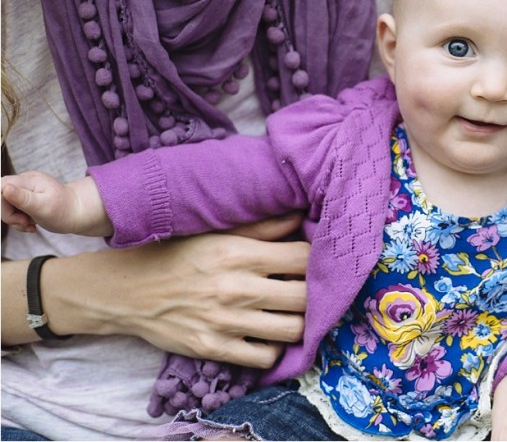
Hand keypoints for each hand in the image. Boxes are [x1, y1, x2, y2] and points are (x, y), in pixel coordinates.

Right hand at [1, 172, 110, 236]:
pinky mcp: (25, 199)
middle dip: (10, 216)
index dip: (1, 204)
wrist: (79, 213)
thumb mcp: (43, 207)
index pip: (0, 186)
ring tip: (31, 225)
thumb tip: (4, 188)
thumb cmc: (65, 210)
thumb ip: (22, 198)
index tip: (15, 217)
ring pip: (5, 206)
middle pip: (0, 198)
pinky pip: (13, 210)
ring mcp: (25, 190)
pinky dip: (19, 221)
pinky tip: (31, 224)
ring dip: (15, 220)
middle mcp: (25, 181)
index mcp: (28, 180)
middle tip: (26, 223)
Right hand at [46, 214, 308, 367]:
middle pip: (305, 296)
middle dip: (312, 292)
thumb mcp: (213, 230)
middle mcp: (236, 288)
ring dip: (297, 322)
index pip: (303, 258)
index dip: (315, 258)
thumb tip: (300, 216)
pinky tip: (265, 333)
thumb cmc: (172, 254)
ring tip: (290, 312)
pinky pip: (265, 357)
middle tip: (305, 288)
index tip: (312, 259)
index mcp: (238, 253)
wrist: (123, 291)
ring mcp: (226, 322)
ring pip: (292, 330)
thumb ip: (260, 227)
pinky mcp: (214, 349)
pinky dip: (272, 348)